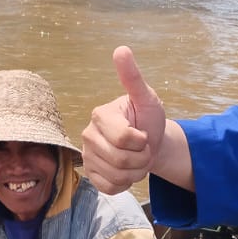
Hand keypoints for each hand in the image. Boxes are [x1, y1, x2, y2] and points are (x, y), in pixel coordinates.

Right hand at [80, 47, 167, 193]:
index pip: (125, 139)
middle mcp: (88, 135)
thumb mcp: (147, 98)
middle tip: (143, 149)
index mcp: (100, 115)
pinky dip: (125, 183)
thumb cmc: (148, 119)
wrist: (150, 142)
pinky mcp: (91, 175)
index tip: (144, 134)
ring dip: (135, 172)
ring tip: (136, 159)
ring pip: (117, 176)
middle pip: (121, 160)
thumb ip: (133, 77)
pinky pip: (110, 188)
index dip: (142, 142)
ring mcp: (87, 156)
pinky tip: (127, 171)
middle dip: (141, 158)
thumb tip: (121, 50)